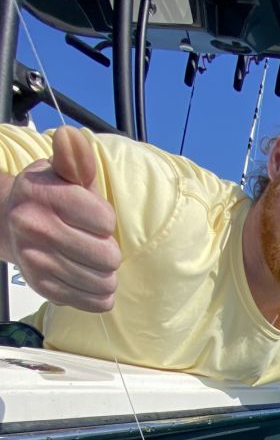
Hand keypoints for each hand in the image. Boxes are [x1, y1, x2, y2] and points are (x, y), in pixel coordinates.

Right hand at [5, 126, 120, 311]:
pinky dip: (99, 294)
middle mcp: (35, 229)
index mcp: (43, 196)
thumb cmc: (49, 197)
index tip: (93, 218)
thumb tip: (70, 137)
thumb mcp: (62, 173)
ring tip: (93, 263)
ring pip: (104, 282)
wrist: (9, 225)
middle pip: (107, 256)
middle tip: (96, 244)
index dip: (106, 220)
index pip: (105, 220)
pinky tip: (89, 279)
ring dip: (107, 274)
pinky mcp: (45, 289)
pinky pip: (95, 302)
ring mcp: (38, 262)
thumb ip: (75, 159)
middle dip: (109, 251)